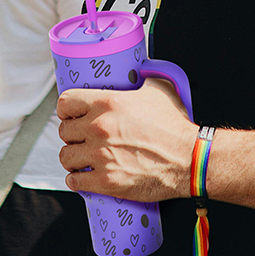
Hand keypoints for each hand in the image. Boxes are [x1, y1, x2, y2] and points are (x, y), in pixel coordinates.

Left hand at [58, 78, 195, 201]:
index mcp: (108, 103)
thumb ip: (141, 80)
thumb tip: (137, 74)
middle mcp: (99, 128)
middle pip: (64, 131)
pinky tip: (82, 177)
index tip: (69, 115)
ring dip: (72, 158)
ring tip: (81, 158)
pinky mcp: (106, 181)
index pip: (66, 102)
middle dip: (71, 135)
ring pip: (66, 156)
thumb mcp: (157, 90)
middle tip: (80, 138)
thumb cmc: (175, 126)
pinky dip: (76, 180)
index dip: (65, 109)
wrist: (189, 158)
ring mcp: (101, 155)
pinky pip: (75, 181)